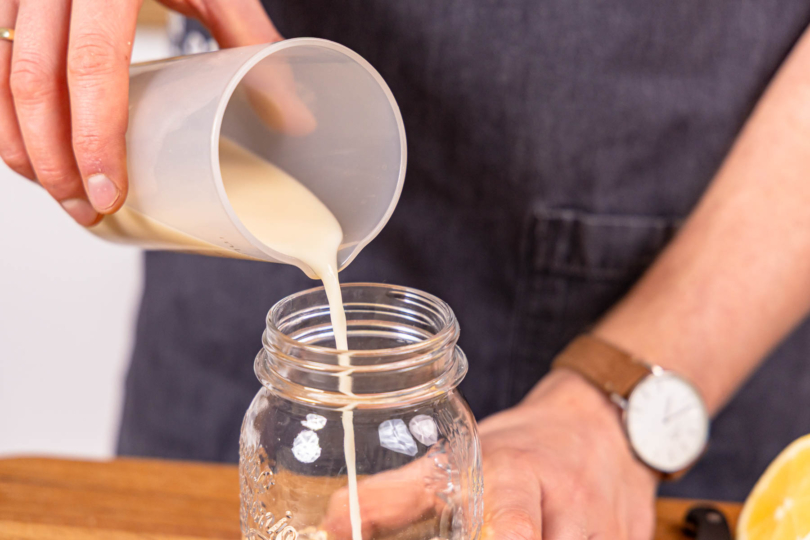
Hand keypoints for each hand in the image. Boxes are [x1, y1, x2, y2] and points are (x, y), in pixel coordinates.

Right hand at [0, 0, 281, 225]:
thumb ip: (251, 40)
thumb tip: (296, 121)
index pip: (90, 65)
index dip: (94, 138)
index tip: (110, 192)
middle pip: (33, 81)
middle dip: (54, 160)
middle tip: (88, 209)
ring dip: (19, 144)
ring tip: (60, 193)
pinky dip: (1, 111)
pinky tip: (28, 147)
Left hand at [319, 369, 657, 538]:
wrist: (603, 427)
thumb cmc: (525, 446)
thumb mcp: (465, 456)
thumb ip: (401, 493)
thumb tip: (335, 522)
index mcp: (520, 476)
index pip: (513, 523)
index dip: (508, 535)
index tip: (505, 538)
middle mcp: (572, 508)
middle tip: (483, 534)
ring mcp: (608, 532)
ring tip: (511, 528)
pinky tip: (547, 533)